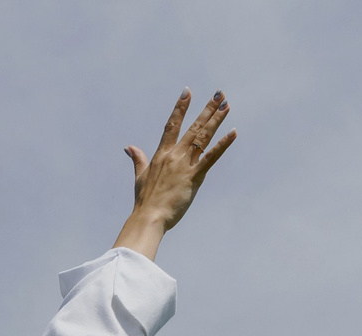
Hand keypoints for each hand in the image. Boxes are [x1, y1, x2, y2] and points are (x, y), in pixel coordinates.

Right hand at [116, 89, 233, 259]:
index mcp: (161, 154)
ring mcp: (184, 165)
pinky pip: (211, 157)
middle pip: (193, 127)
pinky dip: (223, 144)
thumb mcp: (140, 177)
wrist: (149, 217)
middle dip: (207, 109)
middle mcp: (174, 155)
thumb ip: (138, 159)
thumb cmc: (144, 200)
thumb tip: (129, 147)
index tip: (187, 92)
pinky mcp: (194, 177)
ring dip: (216, 120)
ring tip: (226, 105)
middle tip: (219, 94)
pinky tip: (233, 132)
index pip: (171, 125)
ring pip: (203, 137)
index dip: (180, 108)